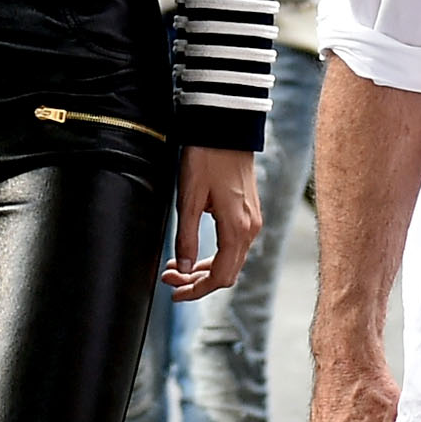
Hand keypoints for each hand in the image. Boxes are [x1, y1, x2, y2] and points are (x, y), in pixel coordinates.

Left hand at [168, 146, 260, 300]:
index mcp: (237, 228)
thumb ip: (186, 237)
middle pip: (227, 273)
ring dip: (203, 270)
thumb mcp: (189, 199)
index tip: (173, 293)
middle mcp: (250, 228)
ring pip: (230, 260)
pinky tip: (193, 252)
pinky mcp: (249, 213)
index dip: (196, 290)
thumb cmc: (206, 158)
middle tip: (168, 279)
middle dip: (197, 282)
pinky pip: (234, 246)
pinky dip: (214, 255)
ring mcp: (252, 220)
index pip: (220, 276)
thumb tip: (184, 269)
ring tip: (175, 267)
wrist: (226, 128)